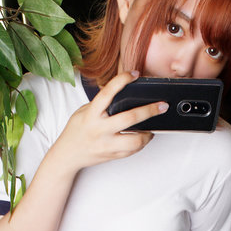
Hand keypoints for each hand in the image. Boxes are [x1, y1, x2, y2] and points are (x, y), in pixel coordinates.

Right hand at [52, 71, 168, 171]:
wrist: (67, 155)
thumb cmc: (76, 131)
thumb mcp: (84, 112)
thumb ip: (101, 104)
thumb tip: (122, 92)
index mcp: (91, 115)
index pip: (107, 94)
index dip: (122, 81)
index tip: (134, 74)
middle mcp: (99, 129)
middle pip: (129, 119)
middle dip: (149, 111)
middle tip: (162, 106)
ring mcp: (107, 144)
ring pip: (135, 141)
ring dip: (148, 133)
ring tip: (152, 126)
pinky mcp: (112, 156)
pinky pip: (133, 150)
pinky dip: (141, 143)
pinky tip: (143, 136)